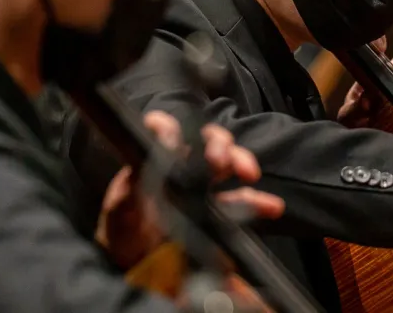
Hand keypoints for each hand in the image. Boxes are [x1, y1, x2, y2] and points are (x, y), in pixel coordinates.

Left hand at [96, 111, 284, 267]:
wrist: (136, 266)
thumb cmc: (124, 232)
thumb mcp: (121, 210)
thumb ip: (129, 187)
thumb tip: (144, 163)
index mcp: (153, 161)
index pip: (162, 130)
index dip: (169, 126)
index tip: (176, 136)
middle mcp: (181, 167)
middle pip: (206, 142)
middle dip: (220, 144)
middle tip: (223, 161)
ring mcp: (201, 188)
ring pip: (228, 163)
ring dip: (242, 162)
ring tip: (250, 174)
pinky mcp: (217, 211)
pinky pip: (242, 200)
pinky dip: (259, 201)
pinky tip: (271, 206)